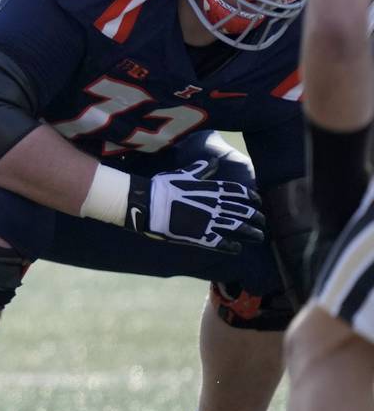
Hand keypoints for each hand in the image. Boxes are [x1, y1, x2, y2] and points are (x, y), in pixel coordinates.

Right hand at [127, 159, 264, 253]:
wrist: (147, 204)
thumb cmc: (162, 186)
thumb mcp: (184, 174)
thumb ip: (201, 169)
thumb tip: (214, 161)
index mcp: (212, 189)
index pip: (240, 192)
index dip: (252, 197)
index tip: (259, 202)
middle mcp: (215, 205)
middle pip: (244, 211)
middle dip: (256, 217)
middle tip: (262, 222)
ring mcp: (210, 221)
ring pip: (239, 227)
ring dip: (251, 232)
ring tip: (259, 236)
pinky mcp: (201, 236)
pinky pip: (222, 243)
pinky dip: (232, 247)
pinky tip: (237, 249)